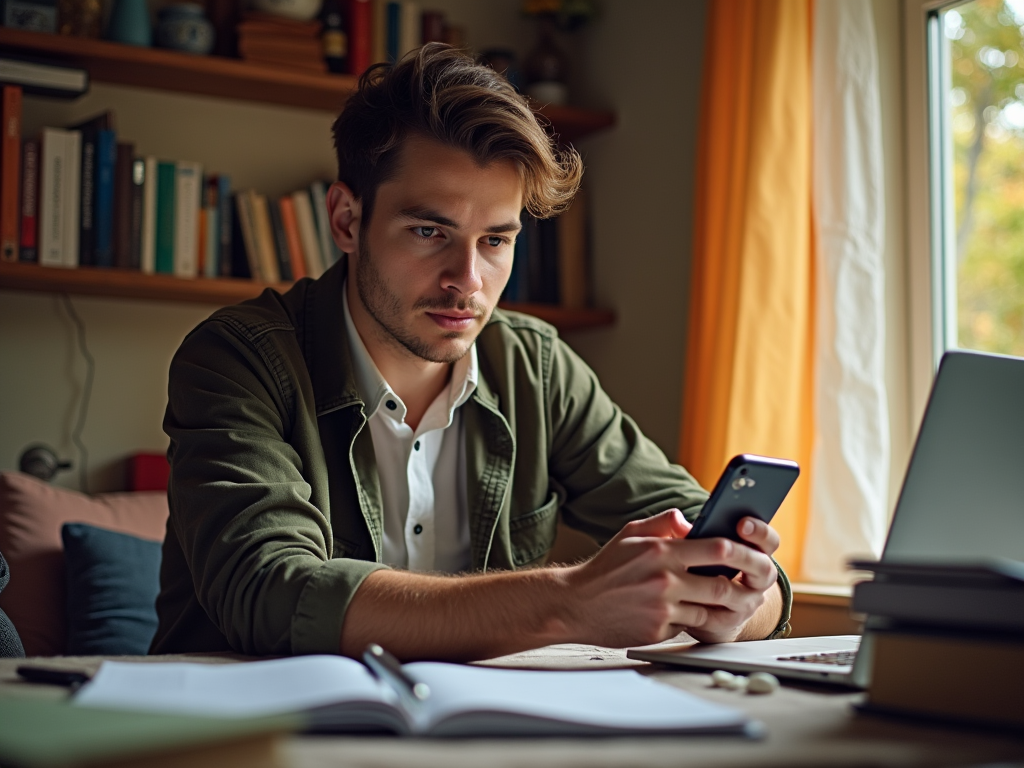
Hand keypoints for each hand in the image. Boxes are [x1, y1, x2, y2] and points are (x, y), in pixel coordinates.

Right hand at [561, 511, 779, 646]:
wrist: (575, 605)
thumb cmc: (604, 569)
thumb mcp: (630, 534)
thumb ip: (663, 523)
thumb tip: (691, 520)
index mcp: (660, 552)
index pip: (716, 548)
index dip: (739, 551)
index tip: (748, 553)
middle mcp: (664, 580)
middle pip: (722, 586)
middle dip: (740, 587)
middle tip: (748, 585)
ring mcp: (662, 609)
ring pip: (709, 610)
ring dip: (721, 608)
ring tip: (727, 602)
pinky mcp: (658, 632)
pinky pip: (689, 627)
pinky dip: (693, 621)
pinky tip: (691, 613)